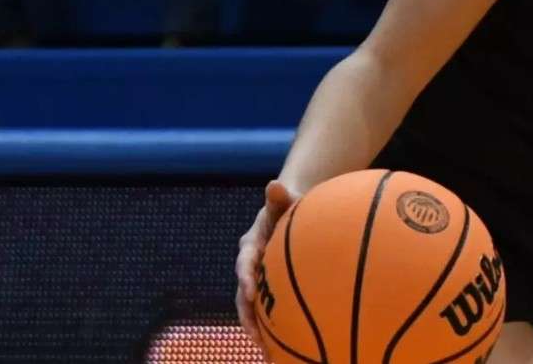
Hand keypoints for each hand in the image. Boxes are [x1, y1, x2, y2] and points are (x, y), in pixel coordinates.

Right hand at [235, 180, 299, 347]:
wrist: (290, 212)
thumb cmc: (289, 205)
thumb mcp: (284, 200)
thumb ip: (279, 196)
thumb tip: (274, 184)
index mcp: (250, 245)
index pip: (244, 262)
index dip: (245, 275)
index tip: (250, 288)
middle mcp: (249, 265)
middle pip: (242, 293)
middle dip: (247, 314)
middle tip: (255, 333)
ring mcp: (257, 278)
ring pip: (251, 307)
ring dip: (256, 327)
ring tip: (265, 349)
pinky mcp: (268, 287)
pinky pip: (268, 309)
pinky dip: (272, 326)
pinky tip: (282, 346)